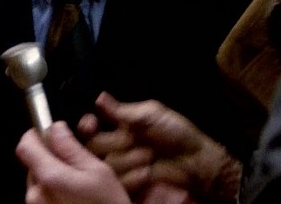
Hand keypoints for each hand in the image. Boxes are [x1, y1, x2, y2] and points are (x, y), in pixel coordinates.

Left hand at [16, 121, 132, 203]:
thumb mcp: (99, 174)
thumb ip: (72, 149)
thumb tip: (56, 129)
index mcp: (48, 177)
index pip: (25, 145)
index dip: (37, 135)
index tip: (51, 133)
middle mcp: (35, 195)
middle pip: (33, 164)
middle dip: (51, 159)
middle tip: (77, 163)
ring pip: (39, 183)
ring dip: (54, 179)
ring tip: (80, 187)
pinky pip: (43, 201)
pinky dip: (55, 196)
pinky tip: (76, 201)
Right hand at [79, 92, 241, 202]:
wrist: (193, 161)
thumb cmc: (176, 132)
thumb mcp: (151, 114)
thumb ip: (122, 110)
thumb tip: (99, 97)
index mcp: (117, 124)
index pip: (88, 125)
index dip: (87, 124)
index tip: (92, 123)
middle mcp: (113, 144)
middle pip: (93, 144)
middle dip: (117, 141)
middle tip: (137, 140)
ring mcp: (118, 166)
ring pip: (105, 163)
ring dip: (129, 159)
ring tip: (150, 156)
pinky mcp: (124, 184)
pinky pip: (117, 181)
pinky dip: (133, 176)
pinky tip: (147, 172)